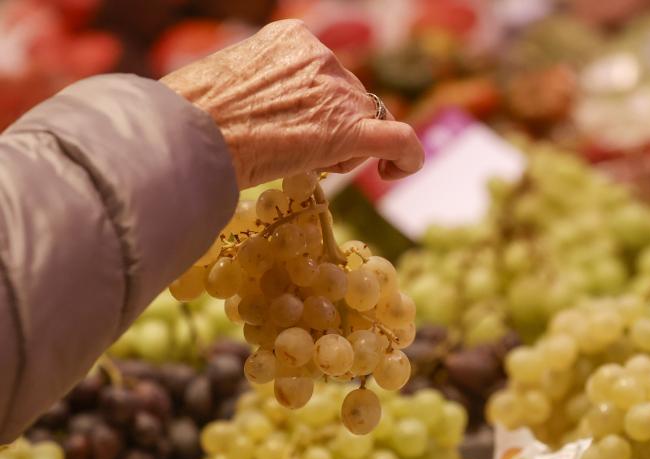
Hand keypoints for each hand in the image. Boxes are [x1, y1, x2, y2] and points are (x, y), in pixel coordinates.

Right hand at [160, 19, 423, 188]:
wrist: (186, 139)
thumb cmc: (191, 116)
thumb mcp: (228, 81)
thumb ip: (262, 87)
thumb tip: (262, 112)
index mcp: (292, 39)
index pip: (325, 75)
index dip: (317, 106)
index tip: (297, 127)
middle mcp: (322, 57)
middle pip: (348, 100)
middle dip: (329, 128)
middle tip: (285, 150)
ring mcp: (338, 92)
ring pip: (364, 123)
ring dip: (341, 148)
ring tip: (295, 160)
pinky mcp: (350, 132)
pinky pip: (399, 140)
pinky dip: (407, 157)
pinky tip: (398, 171)